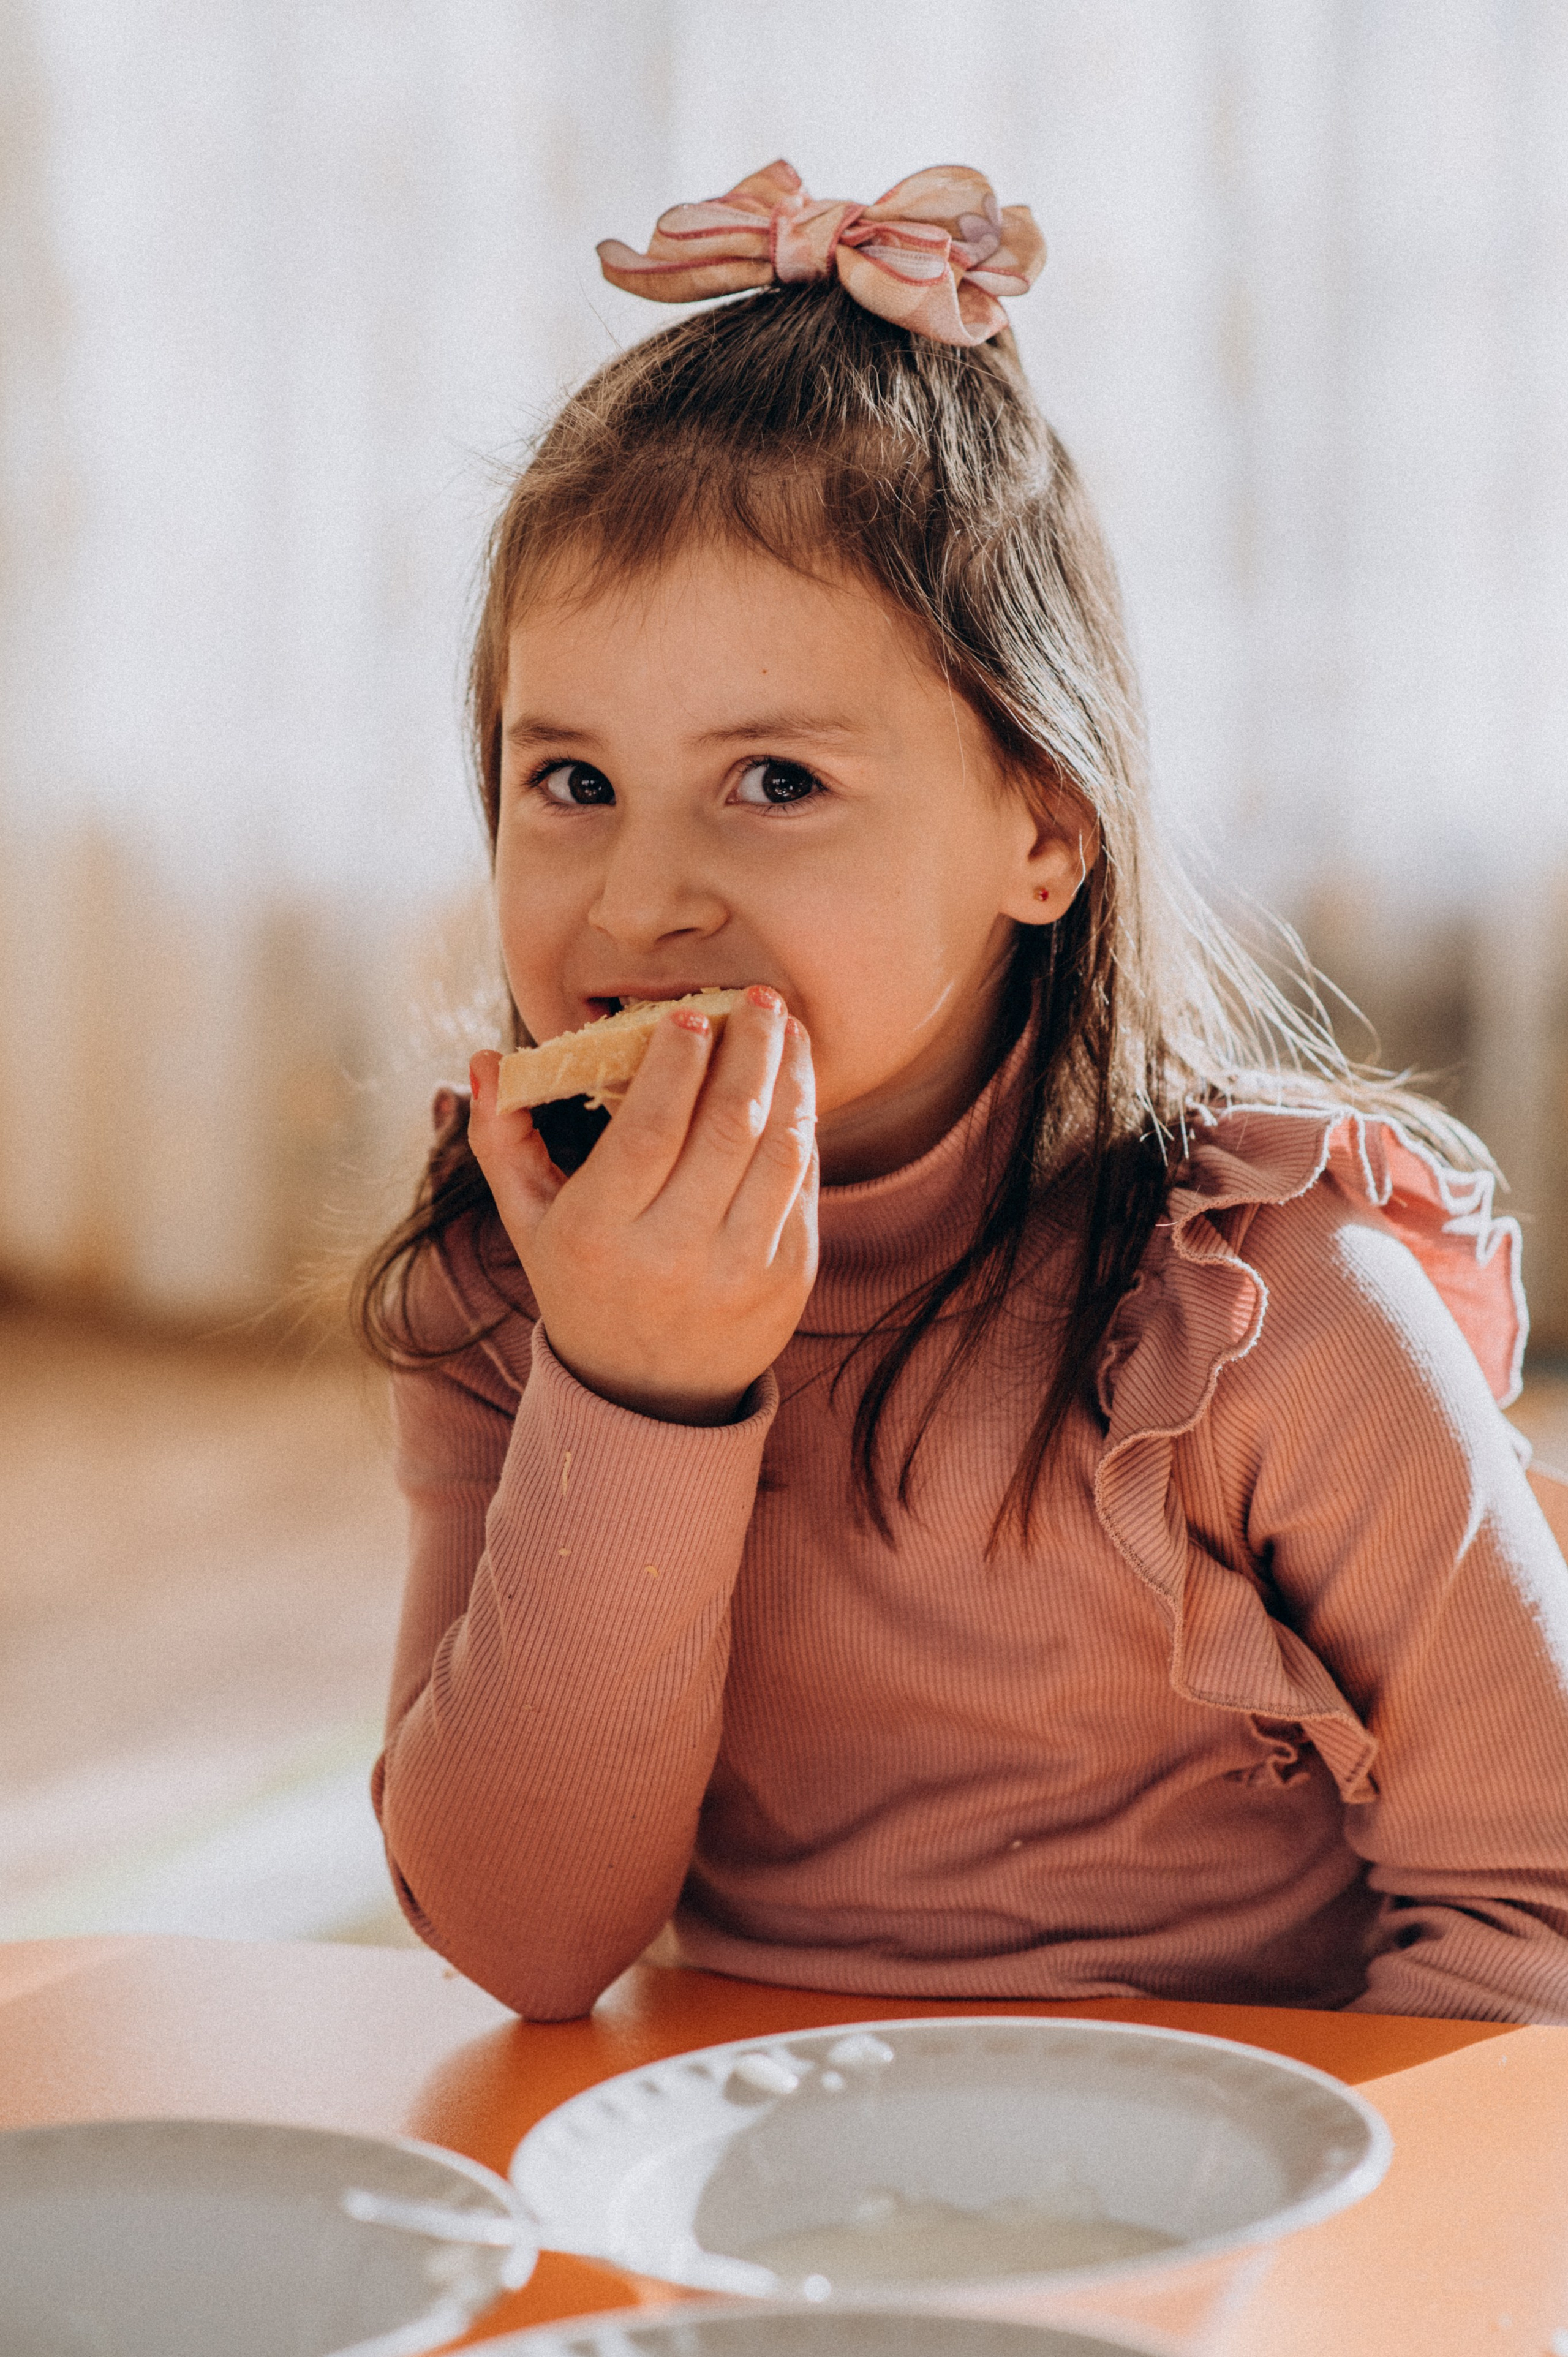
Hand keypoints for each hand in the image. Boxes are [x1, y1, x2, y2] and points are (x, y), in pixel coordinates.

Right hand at [467, 987, 818, 1423]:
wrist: (648, 1394)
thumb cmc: (582, 1282)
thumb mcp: (529, 1221)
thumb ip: (501, 1137)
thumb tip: (484, 1060)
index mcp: (599, 1234)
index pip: (651, 1131)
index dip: (678, 1064)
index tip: (691, 1015)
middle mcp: (672, 1257)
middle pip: (727, 1128)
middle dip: (748, 1049)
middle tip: (756, 998)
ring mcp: (738, 1271)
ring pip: (779, 1150)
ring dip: (791, 1076)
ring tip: (786, 1026)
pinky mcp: (789, 1280)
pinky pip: (803, 1185)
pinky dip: (803, 1125)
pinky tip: (796, 1083)